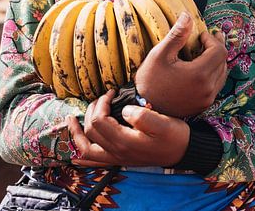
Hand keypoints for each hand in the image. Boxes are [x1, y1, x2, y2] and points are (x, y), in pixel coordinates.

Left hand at [66, 90, 189, 167]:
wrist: (183, 151)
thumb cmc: (174, 136)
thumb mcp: (162, 123)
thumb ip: (141, 116)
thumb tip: (124, 110)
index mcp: (124, 142)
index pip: (99, 120)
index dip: (101, 103)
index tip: (111, 93)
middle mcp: (117, 152)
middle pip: (91, 131)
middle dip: (92, 110)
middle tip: (102, 98)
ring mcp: (117, 157)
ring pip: (86, 149)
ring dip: (76, 134)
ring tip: (71, 121)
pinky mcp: (120, 158)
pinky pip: (94, 161)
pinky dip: (82, 155)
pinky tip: (76, 152)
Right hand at [134, 12, 227, 116]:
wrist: (145, 108)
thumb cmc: (150, 81)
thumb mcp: (160, 54)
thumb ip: (177, 35)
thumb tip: (187, 15)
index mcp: (199, 75)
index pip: (219, 51)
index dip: (212, 39)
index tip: (200, 35)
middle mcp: (207, 89)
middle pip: (223, 62)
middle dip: (216, 48)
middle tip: (206, 39)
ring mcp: (206, 99)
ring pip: (222, 74)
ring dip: (216, 61)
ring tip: (205, 51)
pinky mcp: (203, 105)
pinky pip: (216, 86)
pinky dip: (213, 73)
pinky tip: (202, 67)